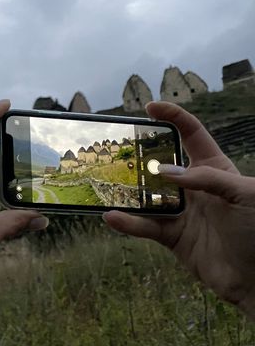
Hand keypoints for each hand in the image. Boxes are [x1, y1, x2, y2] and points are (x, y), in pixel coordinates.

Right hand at [103, 101, 254, 318]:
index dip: (172, 118)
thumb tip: (165, 172)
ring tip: (104, 183)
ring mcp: (181, 211)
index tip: (149, 109)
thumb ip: (207, 178)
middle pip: (160, 163)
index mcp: (215, 168)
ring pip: (146, 195)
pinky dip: (128, 223)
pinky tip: (112, 217)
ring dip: (126, 191)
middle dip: (137, 154)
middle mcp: (194, 187)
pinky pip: (145, 226)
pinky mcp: (172, 236)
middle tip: (113, 149)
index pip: (191, 134)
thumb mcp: (244, 193)